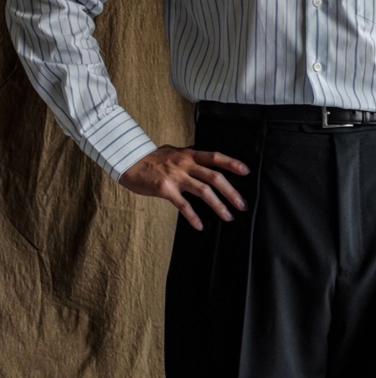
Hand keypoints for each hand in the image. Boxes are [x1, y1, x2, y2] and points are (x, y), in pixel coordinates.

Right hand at [118, 144, 249, 229]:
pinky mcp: (165, 189)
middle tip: (242, 204)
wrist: (128, 161)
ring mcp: (176, 176)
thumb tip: (205, 162)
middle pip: (214, 176)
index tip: (246, 172)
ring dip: (218, 205)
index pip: (215, 157)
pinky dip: (193, 216)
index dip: (232, 163)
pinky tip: (200, 226)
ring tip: (228, 217)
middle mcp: (185, 164)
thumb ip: (189, 157)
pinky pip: (183, 205)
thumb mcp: (174, 152)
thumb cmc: (152, 159)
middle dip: (231, 191)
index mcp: (189, 154)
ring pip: (204, 191)